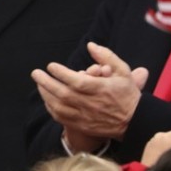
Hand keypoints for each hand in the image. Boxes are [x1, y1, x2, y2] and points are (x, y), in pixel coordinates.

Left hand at [31, 42, 146, 143]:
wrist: (134, 121)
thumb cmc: (127, 94)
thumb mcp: (122, 71)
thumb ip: (106, 56)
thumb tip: (90, 45)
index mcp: (101, 89)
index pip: (76, 81)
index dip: (61, 73)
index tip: (51, 66)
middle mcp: (91, 104)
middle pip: (63, 94)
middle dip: (46, 82)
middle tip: (36, 73)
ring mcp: (85, 117)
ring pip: (59, 107)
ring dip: (46, 95)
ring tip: (39, 84)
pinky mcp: (82, 126)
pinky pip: (61, 118)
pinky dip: (51, 108)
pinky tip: (47, 99)